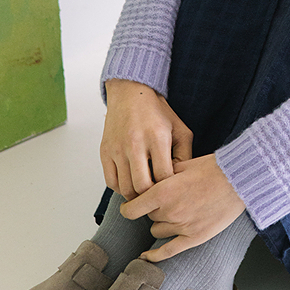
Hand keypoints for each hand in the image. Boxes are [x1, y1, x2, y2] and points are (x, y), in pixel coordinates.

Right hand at [99, 78, 193, 199]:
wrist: (131, 93)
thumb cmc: (157, 112)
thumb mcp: (180, 129)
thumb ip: (185, 155)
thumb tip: (181, 182)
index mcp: (157, 137)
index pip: (163, 176)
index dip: (168, 188)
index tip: (171, 189)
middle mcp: (135, 143)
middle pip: (142, 187)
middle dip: (151, 196)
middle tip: (157, 197)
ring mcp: (117, 148)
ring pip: (125, 188)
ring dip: (136, 195)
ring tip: (145, 192)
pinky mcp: (105, 152)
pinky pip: (111, 182)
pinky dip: (121, 188)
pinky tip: (131, 182)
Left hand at [120, 153, 246, 262]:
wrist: (239, 180)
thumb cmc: (214, 169)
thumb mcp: (183, 165)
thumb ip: (163, 175)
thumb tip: (150, 180)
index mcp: (163, 192)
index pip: (131, 209)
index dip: (128, 208)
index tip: (129, 207)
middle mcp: (169, 211)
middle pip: (148, 217)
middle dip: (153, 209)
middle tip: (166, 199)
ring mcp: (182, 226)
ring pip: (157, 231)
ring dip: (161, 222)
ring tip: (174, 212)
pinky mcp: (194, 237)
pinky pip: (168, 251)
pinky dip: (155, 256)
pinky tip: (146, 257)